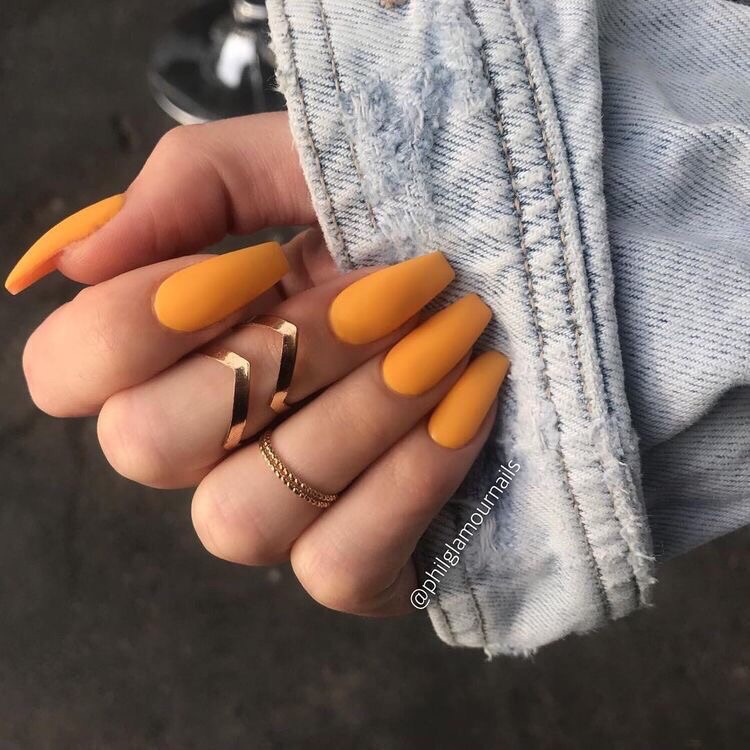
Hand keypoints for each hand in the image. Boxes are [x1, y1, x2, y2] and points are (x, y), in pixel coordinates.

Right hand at [11, 112, 507, 615]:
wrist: (527, 276)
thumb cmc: (407, 219)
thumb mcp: (304, 168)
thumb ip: (193, 185)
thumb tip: (68, 261)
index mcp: (178, 348)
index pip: (68, 369)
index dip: (141, 319)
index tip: (263, 260)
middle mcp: (208, 446)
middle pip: (147, 445)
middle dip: (281, 358)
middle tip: (392, 294)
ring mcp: (278, 516)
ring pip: (240, 519)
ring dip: (354, 418)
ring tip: (451, 340)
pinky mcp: (356, 569)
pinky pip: (339, 566)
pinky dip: (408, 482)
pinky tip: (469, 404)